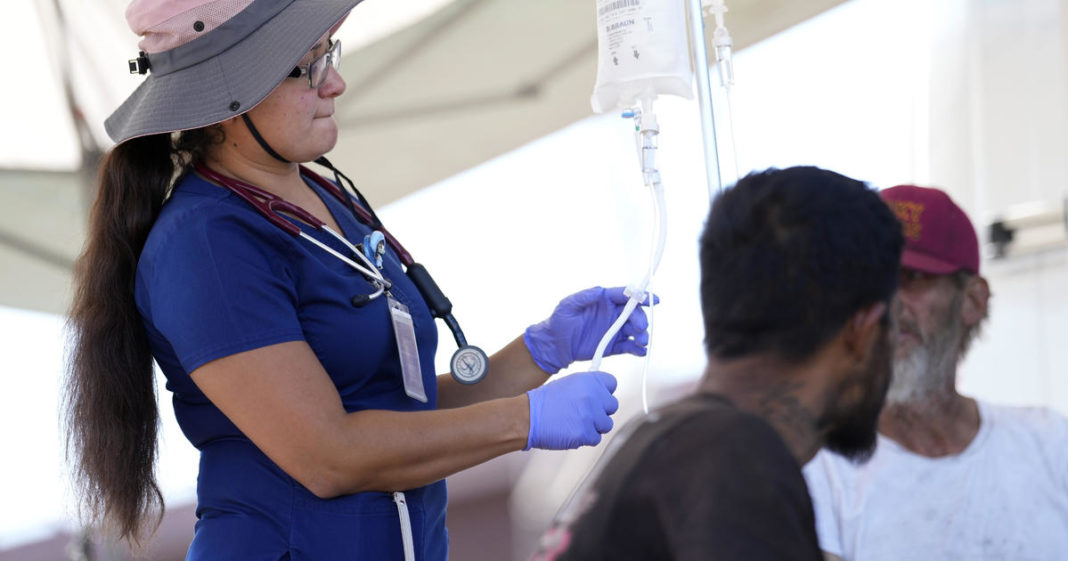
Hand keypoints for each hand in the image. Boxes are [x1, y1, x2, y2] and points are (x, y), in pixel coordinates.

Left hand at [524, 286, 655, 373]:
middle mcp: (613, 314)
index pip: (626, 295)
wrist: (554, 345)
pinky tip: (640, 351)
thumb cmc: (559, 321)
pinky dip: (636, 349)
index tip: (652, 299)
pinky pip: (628, 346)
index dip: (640, 296)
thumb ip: (585, 296)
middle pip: (633, 314)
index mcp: (604, 300)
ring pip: (634, 330)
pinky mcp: (613, 346)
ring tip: (641, 341)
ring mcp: (614, 330)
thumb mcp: (568, 304)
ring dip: (641, 334)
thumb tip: (601, 291)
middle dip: (641, 319)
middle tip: (641, 327)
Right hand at [525, 371, 618, 450]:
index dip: (604, 392)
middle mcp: (593, 396)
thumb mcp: (567, 384)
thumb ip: (586, 387)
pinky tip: (571, 431)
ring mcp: (591, 415)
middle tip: (585, 413)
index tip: (599, 397)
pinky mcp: (586, 433)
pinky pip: (596, 438)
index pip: (611, 383)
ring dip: (594, 426)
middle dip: (600, 411)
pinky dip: (585, 438)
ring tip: (576, 423)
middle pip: (612, 406)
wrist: (527, 417)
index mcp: (588, 380)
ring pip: (606, 424)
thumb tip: (599, 392)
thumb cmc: (542, 402)